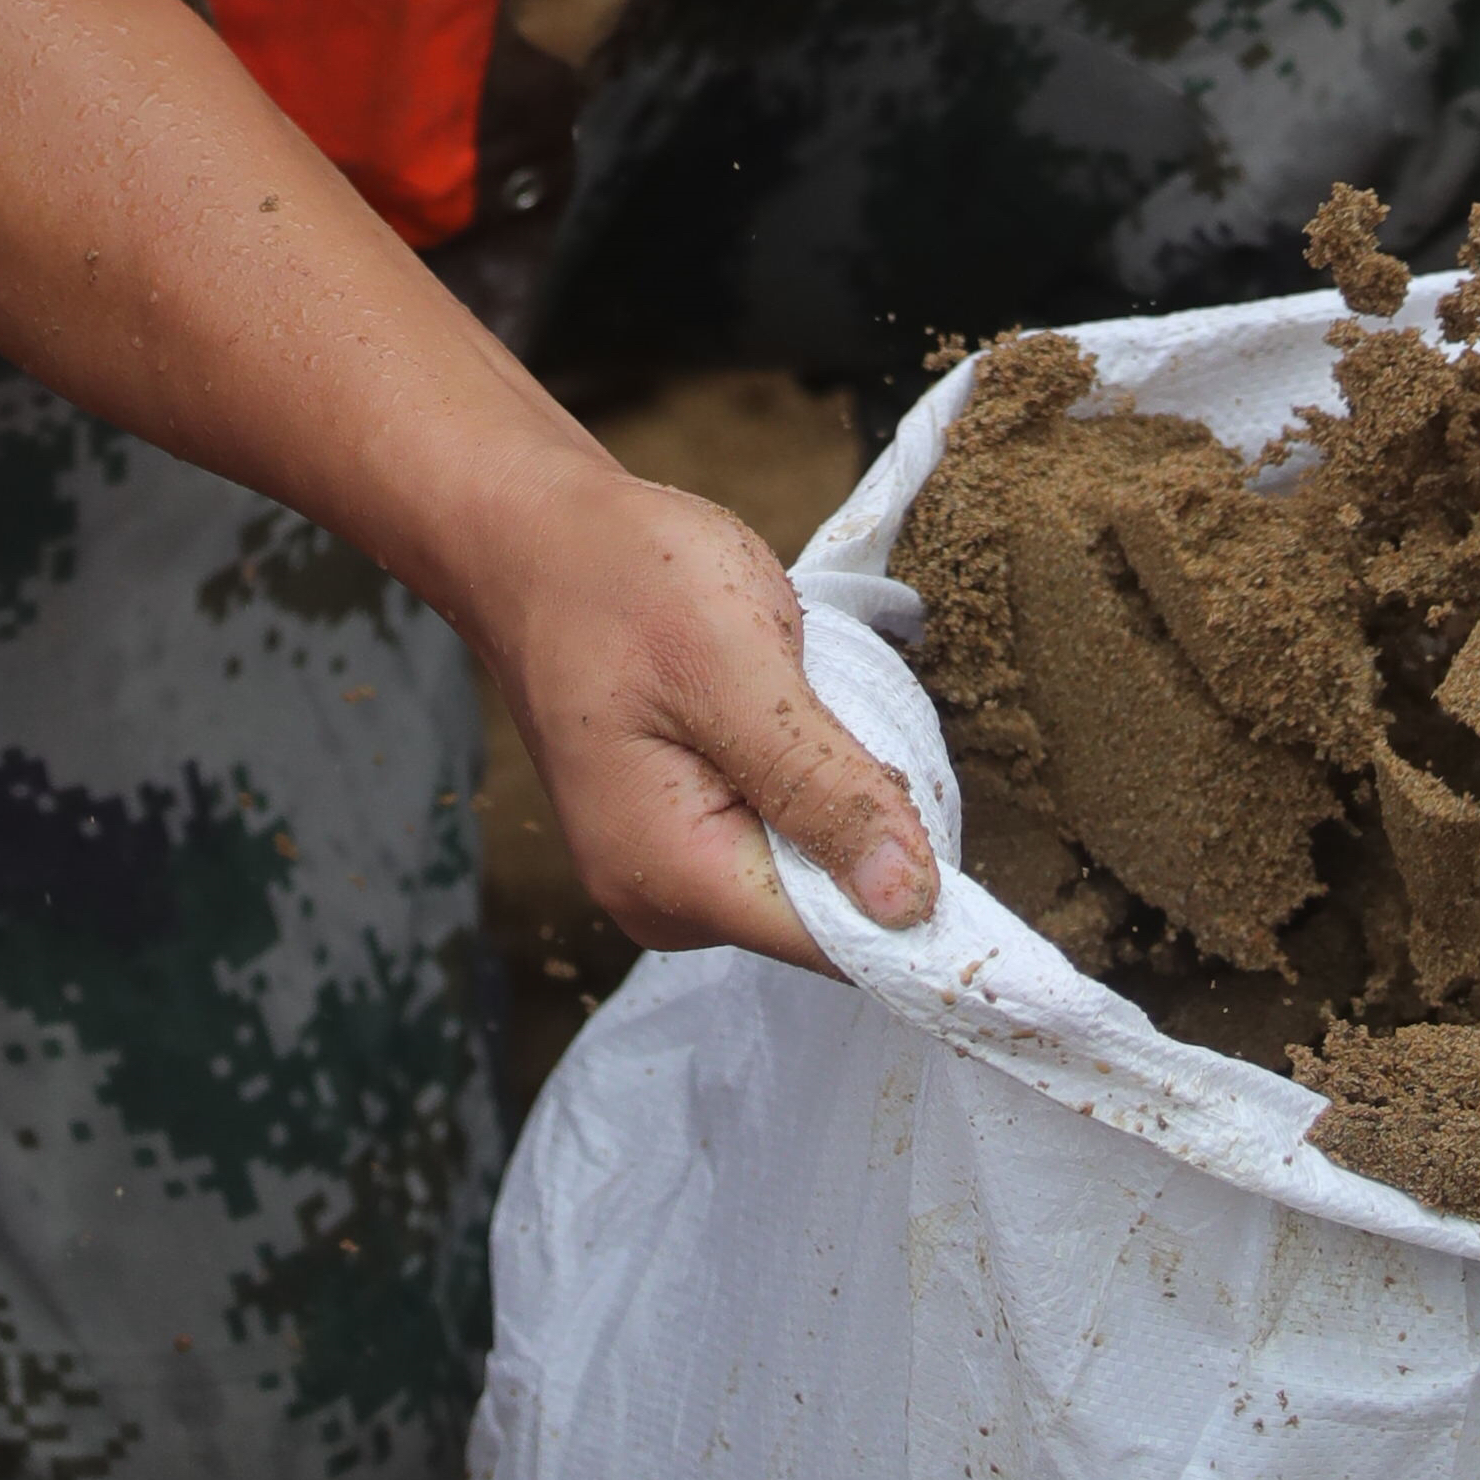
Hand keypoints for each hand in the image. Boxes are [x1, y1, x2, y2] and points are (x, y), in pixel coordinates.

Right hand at [465, 446, 936, 969]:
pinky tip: (772, 706)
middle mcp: (660, 899)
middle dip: (864, 822)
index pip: (833, 944)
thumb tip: (913, 904)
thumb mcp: (735, 664)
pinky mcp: (669, 831)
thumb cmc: (621, 580)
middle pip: (823, 910)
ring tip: (791, 690)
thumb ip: (823, 788)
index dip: (913, 901)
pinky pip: (770, 832)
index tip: (949, 816)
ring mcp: (659, 868)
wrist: (530, 535)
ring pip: (803, 868)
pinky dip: (798, 777)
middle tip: (836, 704)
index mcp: (671, 875)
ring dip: (829, 791)